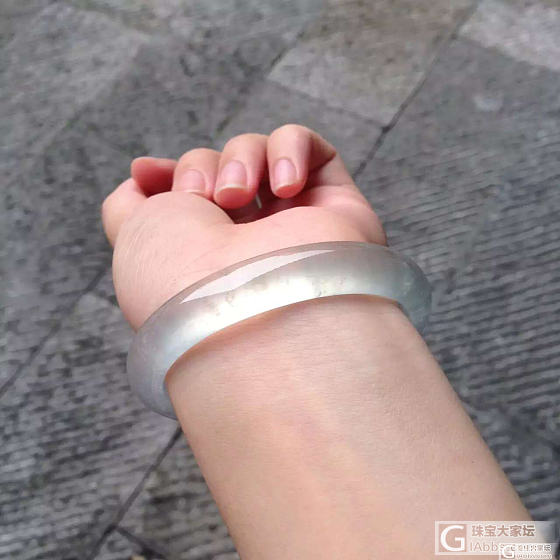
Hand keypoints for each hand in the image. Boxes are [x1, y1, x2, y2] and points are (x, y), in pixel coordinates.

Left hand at [102, 125, 384, 328]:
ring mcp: (294, 225)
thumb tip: (141, 174)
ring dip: (242, 159)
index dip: (170, 175)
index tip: (146, 174)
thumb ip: (128, 204)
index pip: (191, 193)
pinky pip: (313, 148)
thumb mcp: (133, 237)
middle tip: (204, 200)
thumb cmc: (183, 278)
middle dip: (202, 168)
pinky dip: (290, 150)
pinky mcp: (337, 208)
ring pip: (263, 152)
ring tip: (238, 195)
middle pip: (223, 166)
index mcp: (206, 254)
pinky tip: (284, 187)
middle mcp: (250, 241)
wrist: (249, 307)